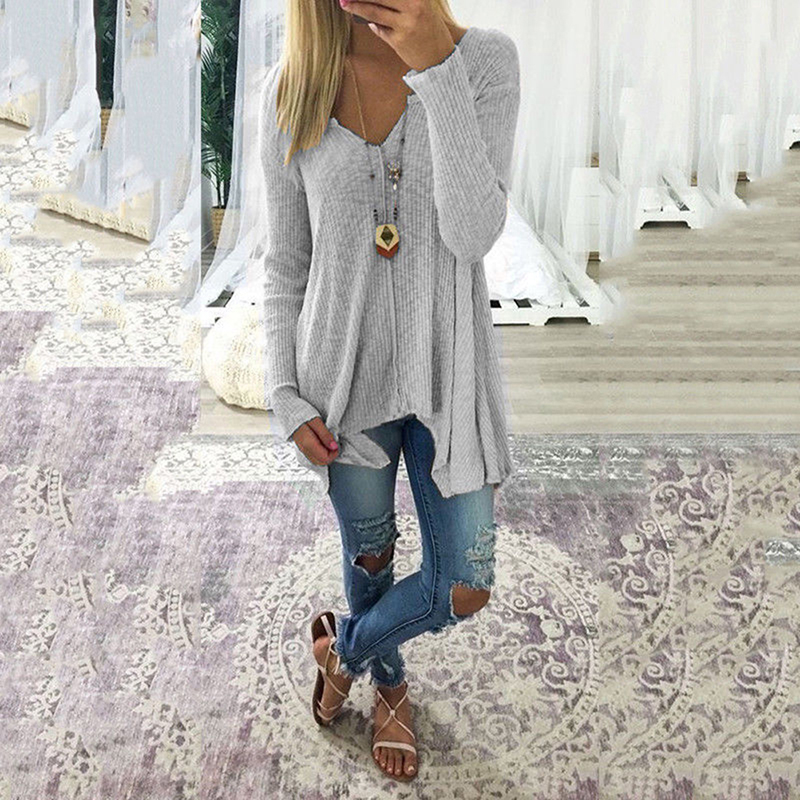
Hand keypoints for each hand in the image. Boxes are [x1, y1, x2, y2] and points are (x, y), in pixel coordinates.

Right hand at [293, 416, 340, 465]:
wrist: (289, 413)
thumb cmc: (303, 415)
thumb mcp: (316, 422)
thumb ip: (325, 435)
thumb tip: (334, 447)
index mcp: (308, 444)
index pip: (325, 458)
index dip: (334, 453)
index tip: (336, 443)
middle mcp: (304, 450)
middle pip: (322, 462)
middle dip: (331, 455)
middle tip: (333, 443)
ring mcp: (302, 450)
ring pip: (318, 461)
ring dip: (326, 454)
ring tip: (328, 442)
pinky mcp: (302, 449)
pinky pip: (313, 457)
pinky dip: (320, 453)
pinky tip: (322, 444)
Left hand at [338, 0, 455, 71]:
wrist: (440, 57)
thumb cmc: (429, 29)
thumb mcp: (421, 6)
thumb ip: (402, 2)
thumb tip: (375, 0)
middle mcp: (413, 6)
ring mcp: (406, 24)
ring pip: (375, 12)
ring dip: (356, 6)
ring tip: (344, 3)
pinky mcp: (399, 40)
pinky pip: (380, 29)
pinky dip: (373, 25)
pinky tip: (369, 23)